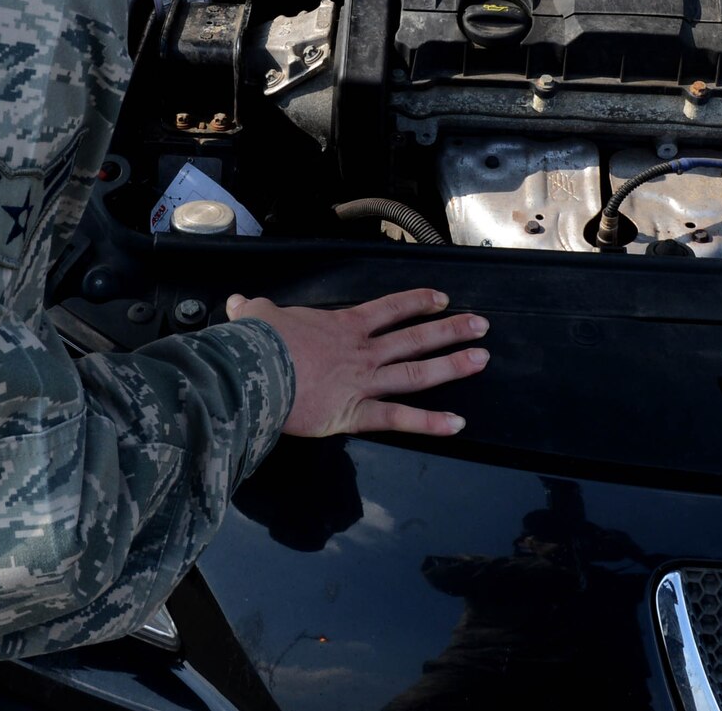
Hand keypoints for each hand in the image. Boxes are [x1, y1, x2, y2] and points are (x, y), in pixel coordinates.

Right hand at [227, 288, 487, 437]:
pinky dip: (429, 423)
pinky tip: (457, 424)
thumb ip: (254, 310)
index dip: (417, 302)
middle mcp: (361, 351)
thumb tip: (239, 303)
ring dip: (452, 365)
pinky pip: (399, 419)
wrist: (253, 370)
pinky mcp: (356, 413)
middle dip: (450, 330)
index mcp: (342, 326)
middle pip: (415, 337)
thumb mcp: (255, 317)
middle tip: (481, 325)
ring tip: (481, 359)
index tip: (442, 298)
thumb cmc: (256, 343)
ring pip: (417, 373)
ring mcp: (363, 381)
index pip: (389, 309)